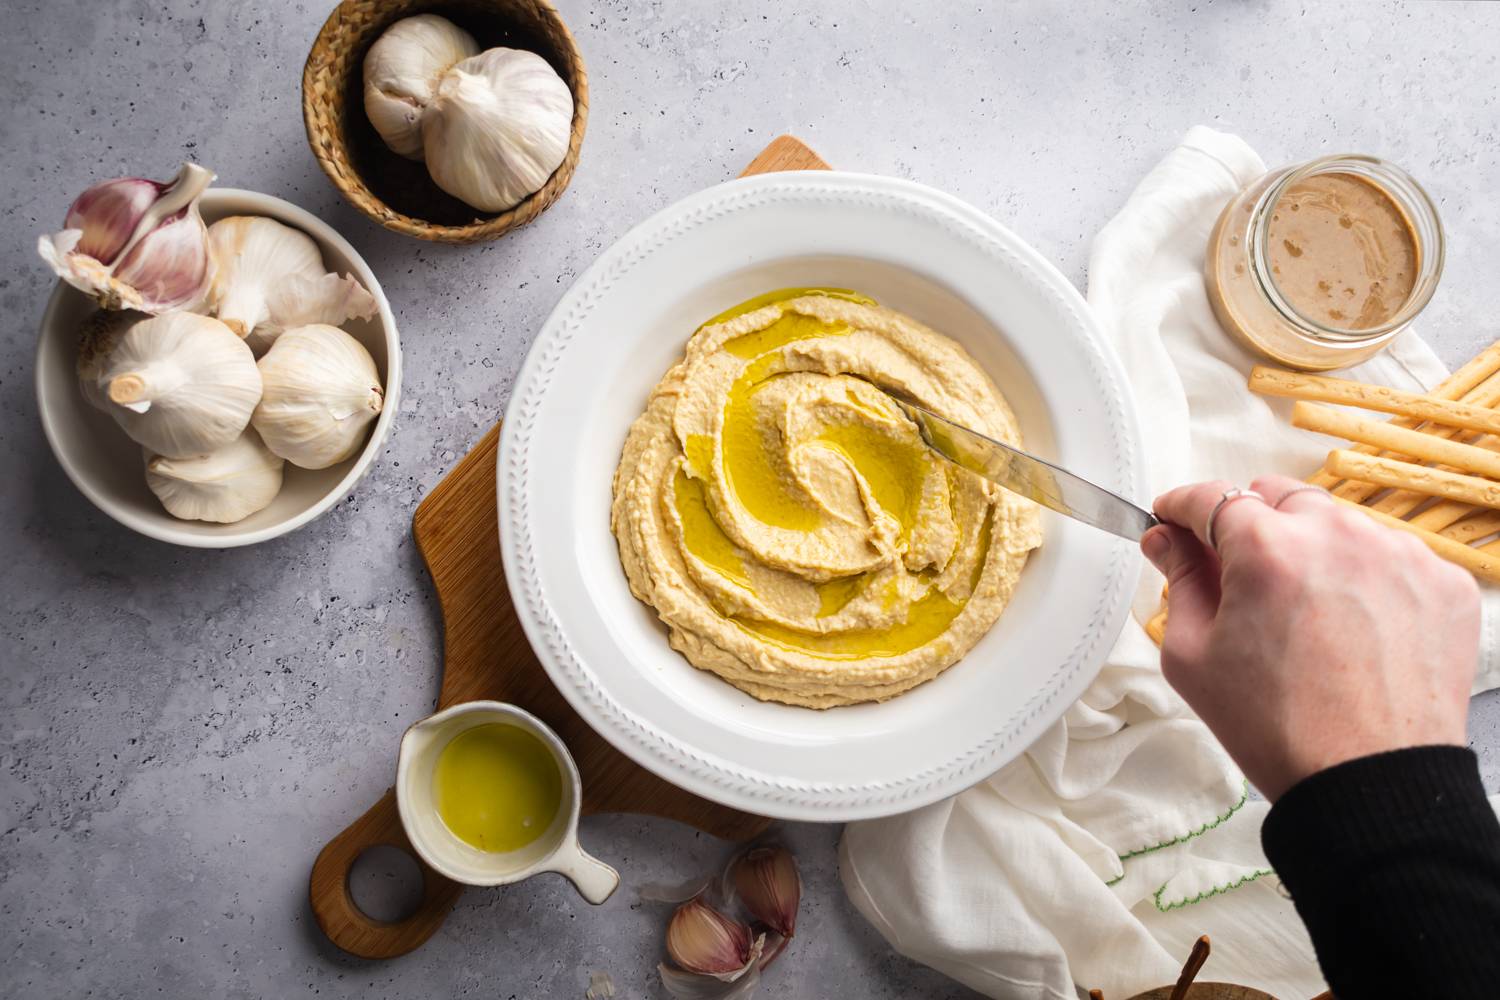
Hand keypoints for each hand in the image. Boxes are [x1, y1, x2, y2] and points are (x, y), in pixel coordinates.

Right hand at [1143, 474, 1478, 800]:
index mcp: (1268, 549)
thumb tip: (1169, 542)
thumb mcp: (1195, 657)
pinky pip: (1390, 555)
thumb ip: (1179, 582)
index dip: (1182, 508)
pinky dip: (1365, 577)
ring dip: (1312, 549)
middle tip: (1241, 578)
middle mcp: (1338, 535)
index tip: (1174, 520)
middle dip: (1252, 526)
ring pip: (1337, 523)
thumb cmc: (1282, 730)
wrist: (1371, 785)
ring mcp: (1400, 554)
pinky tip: (1351, 627)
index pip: (1212, 497)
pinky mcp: (1442, 581)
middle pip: (1278, 497)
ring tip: (1305, 613)